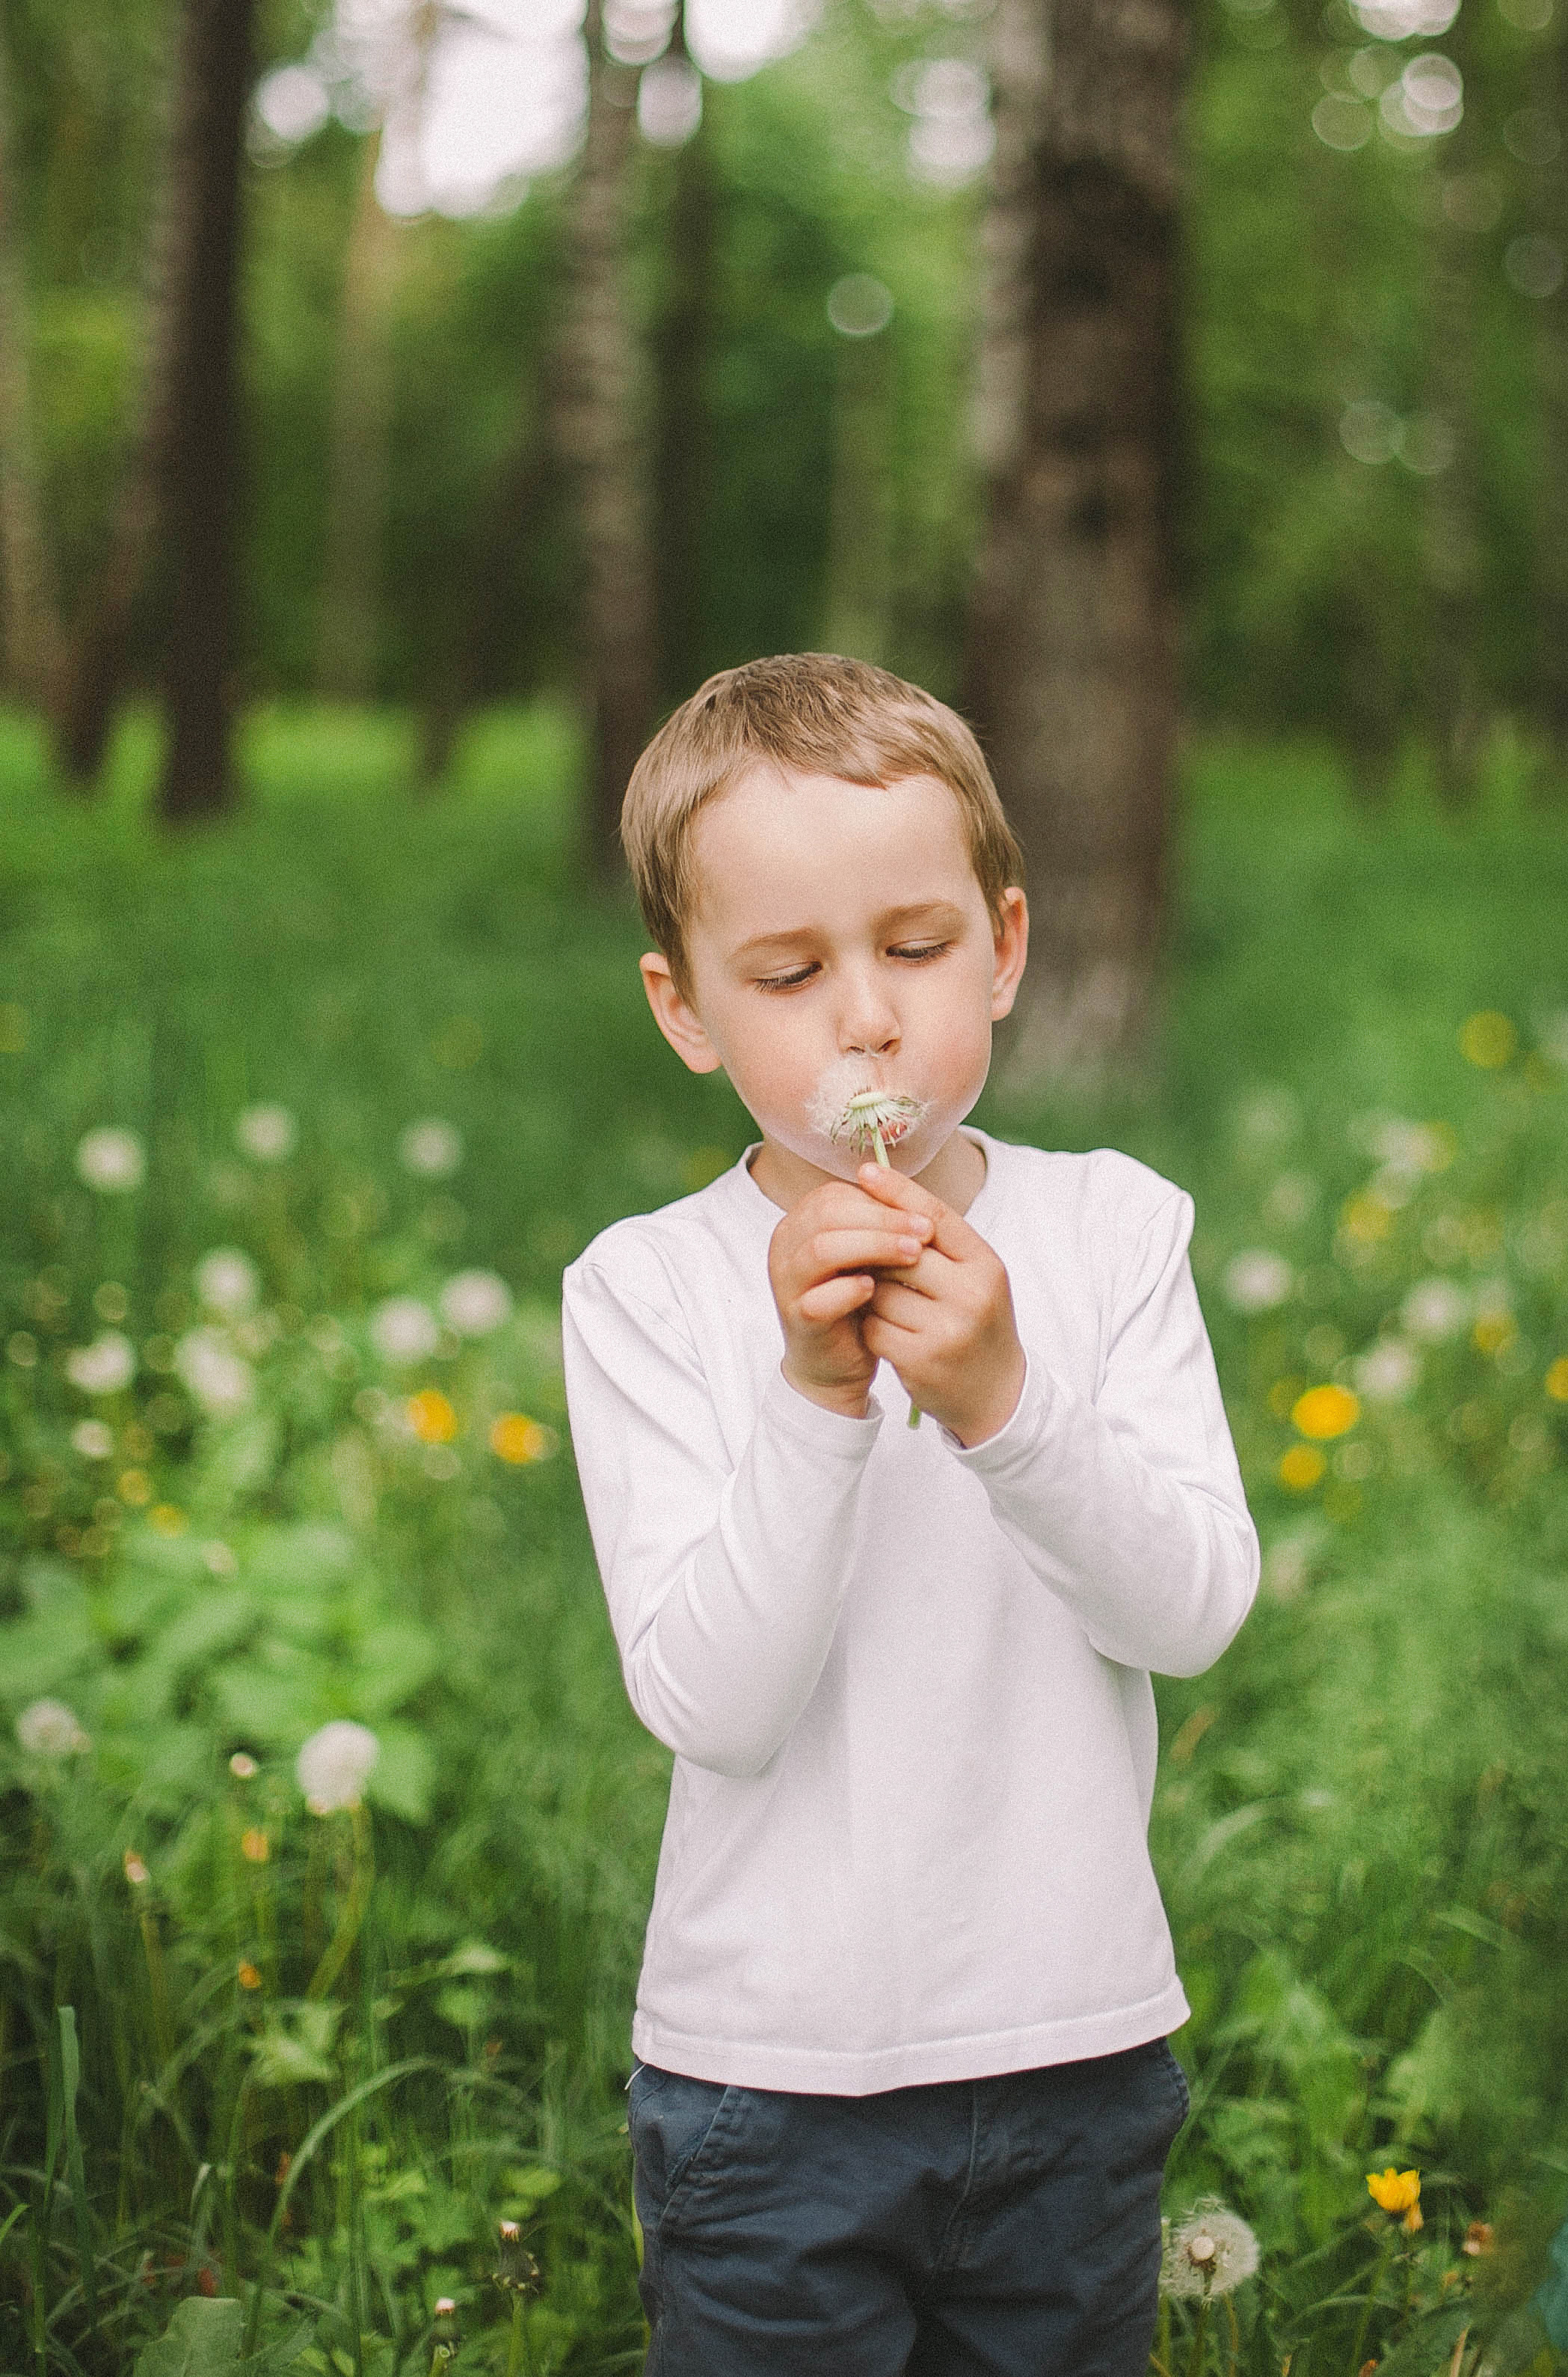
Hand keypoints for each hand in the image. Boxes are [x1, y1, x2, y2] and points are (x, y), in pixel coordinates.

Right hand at [769, 1178, 935, 1418]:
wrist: (836, 1362)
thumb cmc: (857, 1300)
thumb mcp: (869, 1256)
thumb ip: (881, 1227)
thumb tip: (919, 1204)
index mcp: (801, 1222)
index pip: (836, 1195)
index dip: (882, 1201)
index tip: (926, 1215)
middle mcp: (786, 1246)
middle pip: (828, 1215)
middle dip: (882, 1220)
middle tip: (925, 1232)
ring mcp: (787, 1283)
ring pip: (821, 1250)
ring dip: (872, 1247)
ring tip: (913, 1255)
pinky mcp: (797, 1319)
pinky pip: (817, 1299)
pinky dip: (848, 1291)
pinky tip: (876, 1289)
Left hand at [852, 1162, 1025, 1446]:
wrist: (996, 1394)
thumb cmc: (976, 1323)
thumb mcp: (974, 1277)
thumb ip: (939, 1243)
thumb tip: (885, 1192)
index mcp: (986, 1265)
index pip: (935, 1216)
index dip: (897, 1190)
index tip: (864, 1171)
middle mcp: (972, 1294)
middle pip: (900, 1252)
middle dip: (876, 1252)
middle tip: (863, 1254)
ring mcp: (948, 1329)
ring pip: (880, 1291)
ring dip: (871, 1295)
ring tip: (886, 1305)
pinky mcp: (922, 1359)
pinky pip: (873, 1327)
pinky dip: (871, 1327)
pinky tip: (886, 1333)